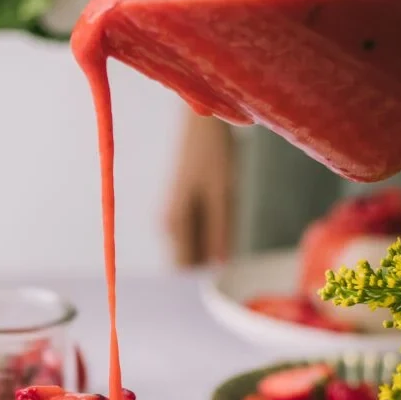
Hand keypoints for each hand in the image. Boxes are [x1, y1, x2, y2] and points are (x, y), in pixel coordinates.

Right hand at [163, 110, 235, 266]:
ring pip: (194, 246)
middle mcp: (168, 223)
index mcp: (175, 223)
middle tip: (232, 255)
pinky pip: (196, 232)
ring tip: (228, 224)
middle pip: (188, 259)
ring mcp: (173, 215)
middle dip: (209, 262)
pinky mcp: (181, 206)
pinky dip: (211, 231)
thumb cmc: (213, 151)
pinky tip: (224, 213)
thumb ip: (220, 231)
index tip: (221, 280)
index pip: (183, 269)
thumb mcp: (224, 193)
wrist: (201, 119)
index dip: (200, 278)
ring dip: (212, 245)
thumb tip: (220, 265)